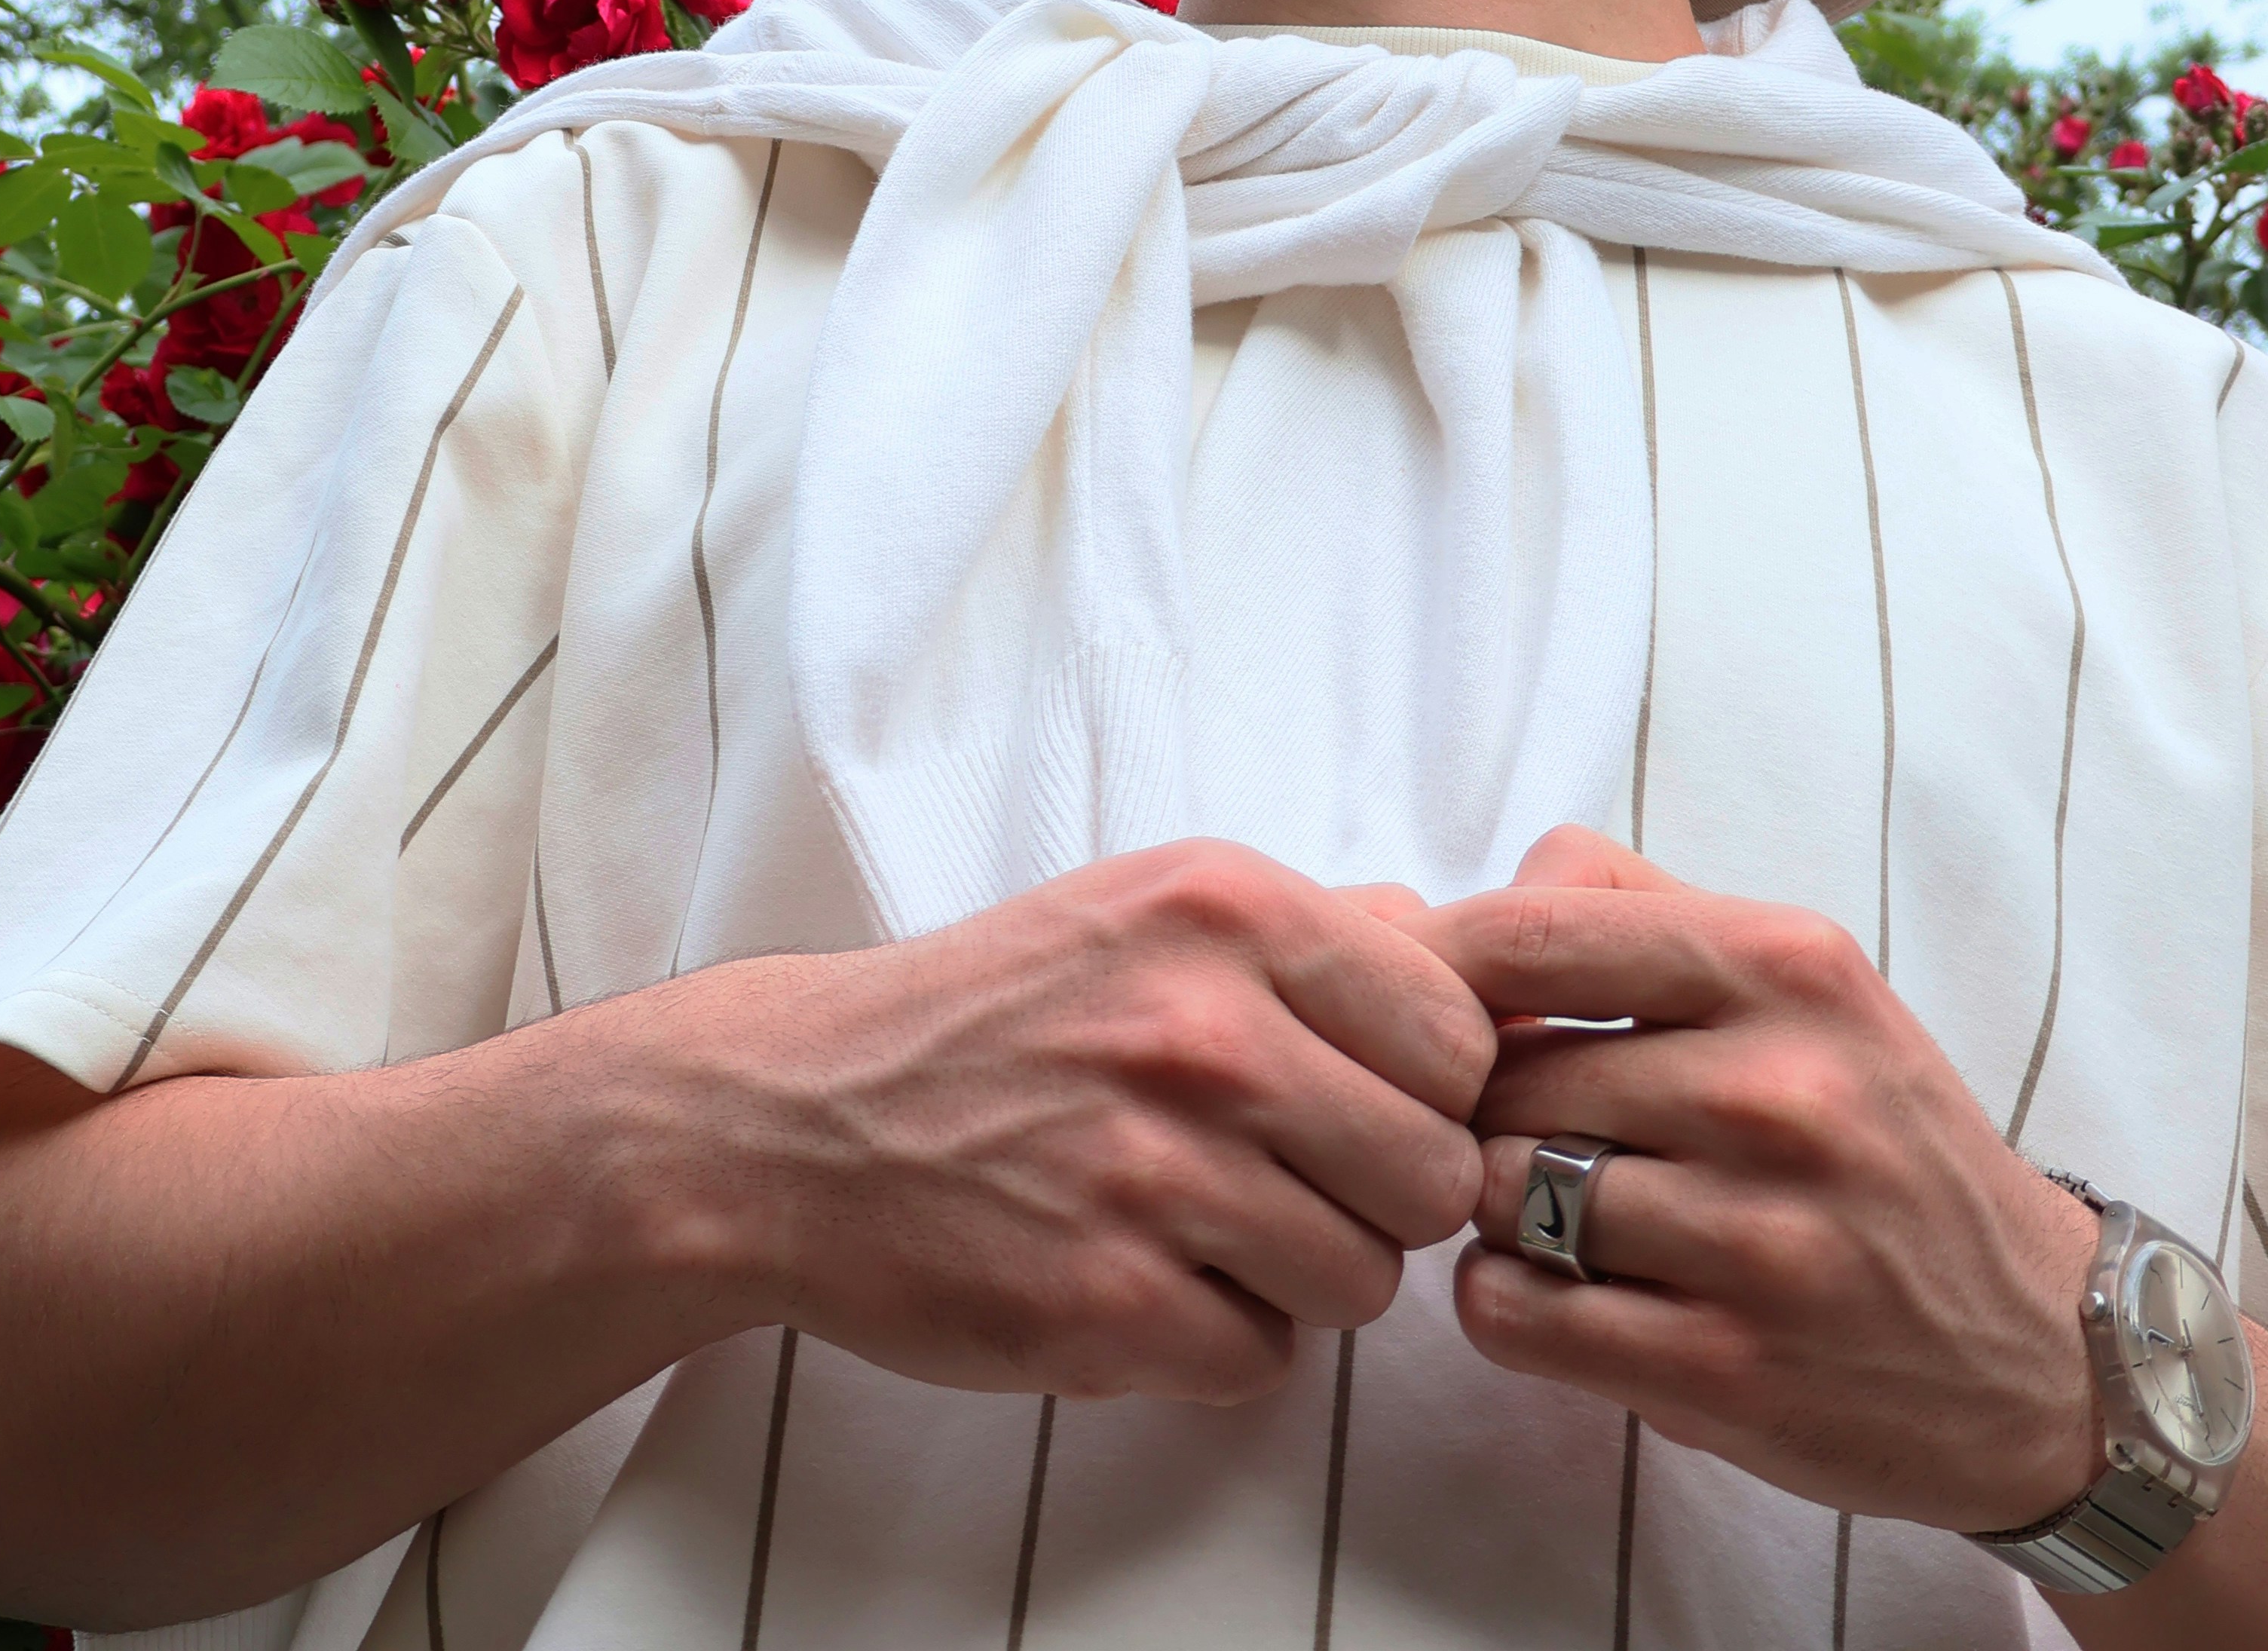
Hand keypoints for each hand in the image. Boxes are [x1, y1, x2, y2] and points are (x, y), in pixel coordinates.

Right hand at [663, 840, 1492, 1408]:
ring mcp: (1154, 1170)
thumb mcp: (1151, 908)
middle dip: (1375, 1195)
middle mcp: (1203, 1029)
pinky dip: (1211, 1337)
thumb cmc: (997, 1013)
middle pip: (1433, 1175)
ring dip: (1296, 1275)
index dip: (1428, 1088)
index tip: (1360, 1099)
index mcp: (1228, 908)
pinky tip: (1136, 1273)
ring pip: (1362, 1282)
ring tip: (1197, 1222)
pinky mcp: (1107, 1302)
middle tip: (1282, 1177)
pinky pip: (1262, 1359)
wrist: (800, 1118)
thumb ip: (1318, 930)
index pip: (1462, 1036)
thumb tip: (1466, 953)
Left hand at [1434, 827, 2102, 1530]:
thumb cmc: (1881, 1140)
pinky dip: (1505, 1300)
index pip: (1527, 931)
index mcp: (1786, 968)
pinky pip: (1512, 1311)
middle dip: (1484, 1103)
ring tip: (1559, 1210)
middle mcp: (1777, 1094)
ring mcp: (1758, 1241)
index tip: (1424, 1003)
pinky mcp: (1729, 1373)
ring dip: (1495, 1205)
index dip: (1439, 964)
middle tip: (1526, 1130)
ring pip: (1496, 1190)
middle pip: (1500, 1072)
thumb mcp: (1801, 980)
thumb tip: (1475, 899)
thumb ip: (1634, 906)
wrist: (2043, 1350)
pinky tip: (1563, 1290)